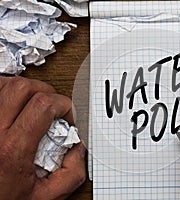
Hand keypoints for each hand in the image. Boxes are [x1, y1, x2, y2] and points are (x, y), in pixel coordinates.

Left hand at [0, 77, 85, 199]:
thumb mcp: (45, 197)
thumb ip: (71, 175)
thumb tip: (78, 149)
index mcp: (12, 150)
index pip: (42, 105)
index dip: (62, 105)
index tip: (66, 116)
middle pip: (22, 87)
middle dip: (46, 92)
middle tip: (51, 107)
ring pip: (4, 84)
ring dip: (24, 90)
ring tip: (32, 105)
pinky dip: (6, 92)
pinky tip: (14, 105)